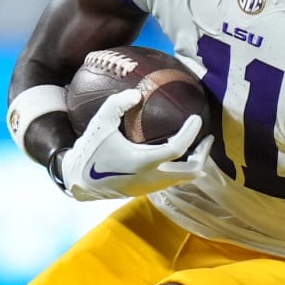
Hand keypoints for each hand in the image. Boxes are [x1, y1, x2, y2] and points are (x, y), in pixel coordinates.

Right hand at [60, 88, 209, 202]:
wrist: (78, 181)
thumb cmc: (90, 151)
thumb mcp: (100, 123)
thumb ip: (118, 104)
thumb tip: (138, 94)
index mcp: (142, 162)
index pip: (176, 149)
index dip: (191, 134)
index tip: (197, 118)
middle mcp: (151, 178)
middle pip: (191, 172)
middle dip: (202, 154)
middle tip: (207, 137)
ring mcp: (150, 187)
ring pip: (184, 179)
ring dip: (193, 162)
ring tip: (197, 144)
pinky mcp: (146, 191)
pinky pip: (173, 180)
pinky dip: (181, 168)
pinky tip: (178, 154)